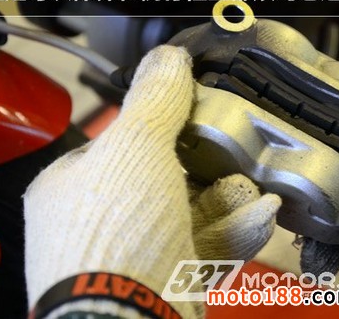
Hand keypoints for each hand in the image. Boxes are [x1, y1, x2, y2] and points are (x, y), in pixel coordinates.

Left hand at [24, 45, 280, 317]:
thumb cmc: (115, 235)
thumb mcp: (136, 147)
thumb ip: (157, 100)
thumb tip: (169, 58)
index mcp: (76, 185)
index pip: (124, 141)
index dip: (163, 125)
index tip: (198, 114)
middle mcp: (103, 221)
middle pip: (167, 178)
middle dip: (209, 167)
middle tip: (237, 152)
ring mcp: (137, 253)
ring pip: (193, 213)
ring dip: (230, 198)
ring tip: (256, 188)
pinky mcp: (169, 280)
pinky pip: (207, 245)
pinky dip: (236, 230)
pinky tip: (262, 214)